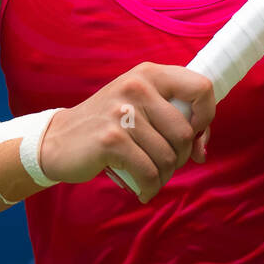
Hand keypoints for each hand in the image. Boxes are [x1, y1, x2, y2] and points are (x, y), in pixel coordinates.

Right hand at [39, 63, 214, 201]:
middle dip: (179, 158)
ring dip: (162, 176)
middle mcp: (137, 86)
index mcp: (150, 73)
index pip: (202, 87)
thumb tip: (201, 149)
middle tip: (162, 164)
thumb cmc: (108, 126)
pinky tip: (141, 189)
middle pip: (185, 133)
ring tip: (148, 176)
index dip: (206, 117)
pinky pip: (148, 172)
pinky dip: (149, 188)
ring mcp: (122, 112)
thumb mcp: (140, 107)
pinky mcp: (110, 140)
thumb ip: (174, 119)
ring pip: (168, 158)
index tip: (194, 135)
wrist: (57, 140)